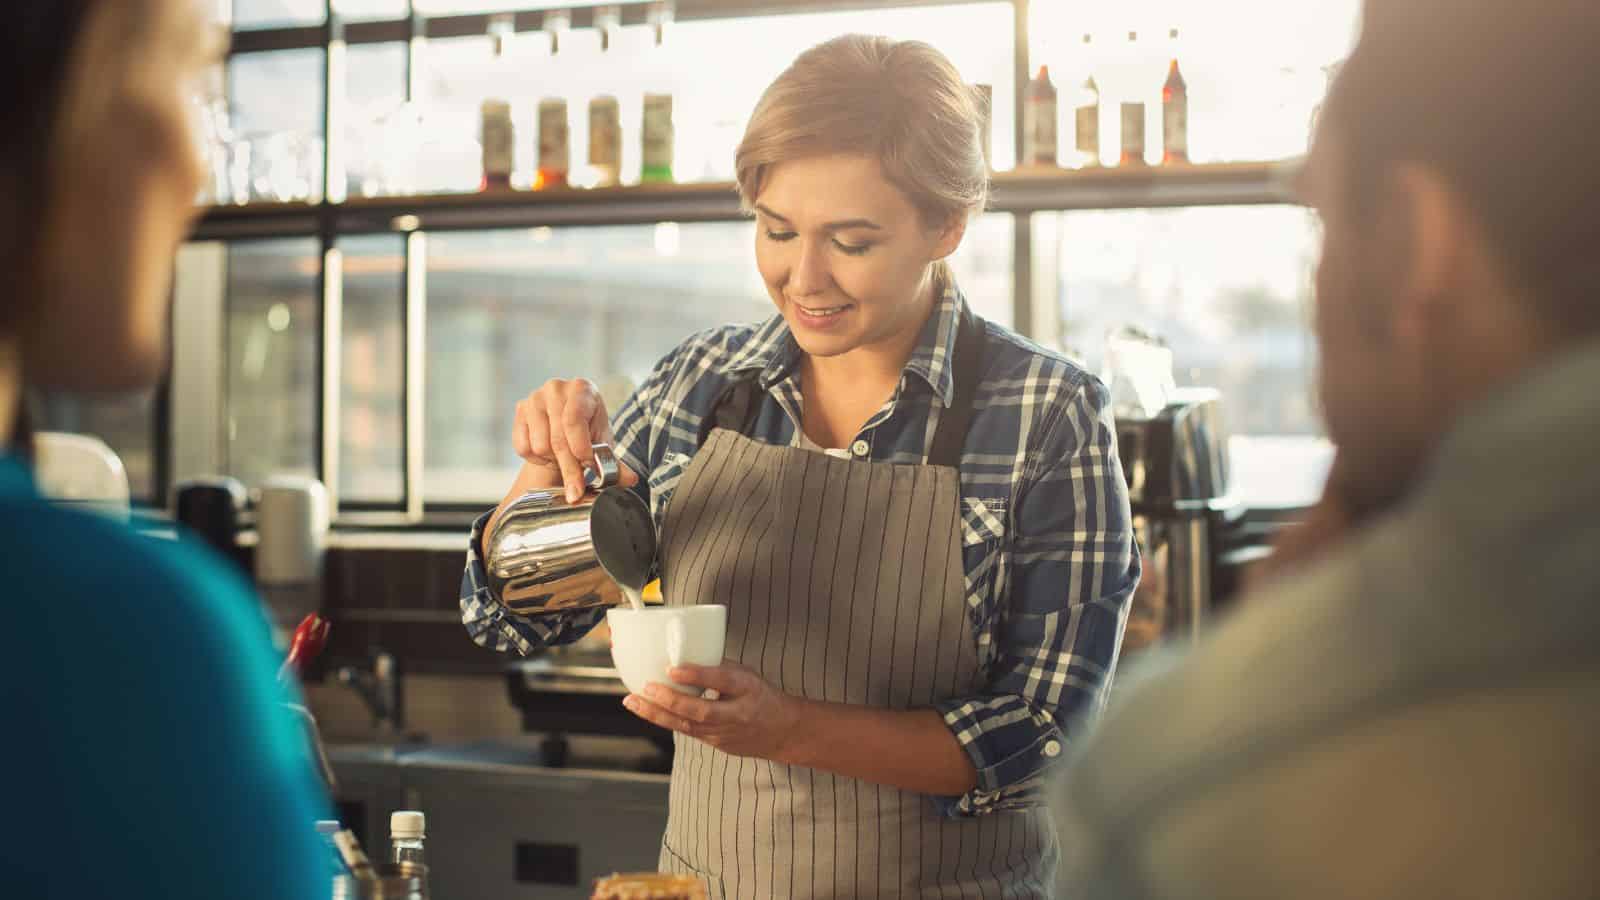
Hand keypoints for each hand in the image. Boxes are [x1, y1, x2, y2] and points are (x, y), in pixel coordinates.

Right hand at [511, 377, 637, 502]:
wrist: (565, 424)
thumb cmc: (587, 430)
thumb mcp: (602, 442)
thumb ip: (614, 463)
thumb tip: (629, 479)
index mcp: (582, 388)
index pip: (574, 421)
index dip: (580, 448)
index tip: (587, 467)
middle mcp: (556, 388)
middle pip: (558, 438)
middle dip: (569, 468)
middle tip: (575, 491)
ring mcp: (535, 398)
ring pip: (540, 446)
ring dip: (553, 460)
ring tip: (563, 455)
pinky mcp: (519, 410)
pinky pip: (523, 447)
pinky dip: (536, 458)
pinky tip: (548, 451)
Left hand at [622, 661, 803, 761]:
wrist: (782, 731)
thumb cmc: (762, 697)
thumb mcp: (747, 674)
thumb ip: (718, 667)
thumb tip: (684, 655)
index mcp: (748, 689)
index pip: (722, 681)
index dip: (696, 675)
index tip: (672, 668)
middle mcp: (737, 714)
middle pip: (700, 710)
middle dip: (669, 700)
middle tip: (646, 687)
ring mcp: (725, 733)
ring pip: (686, 725)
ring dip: (656, 713)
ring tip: (632, 701)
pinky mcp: (715, 743)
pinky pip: (687, 730)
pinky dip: (665, 719)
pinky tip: (646, 710)